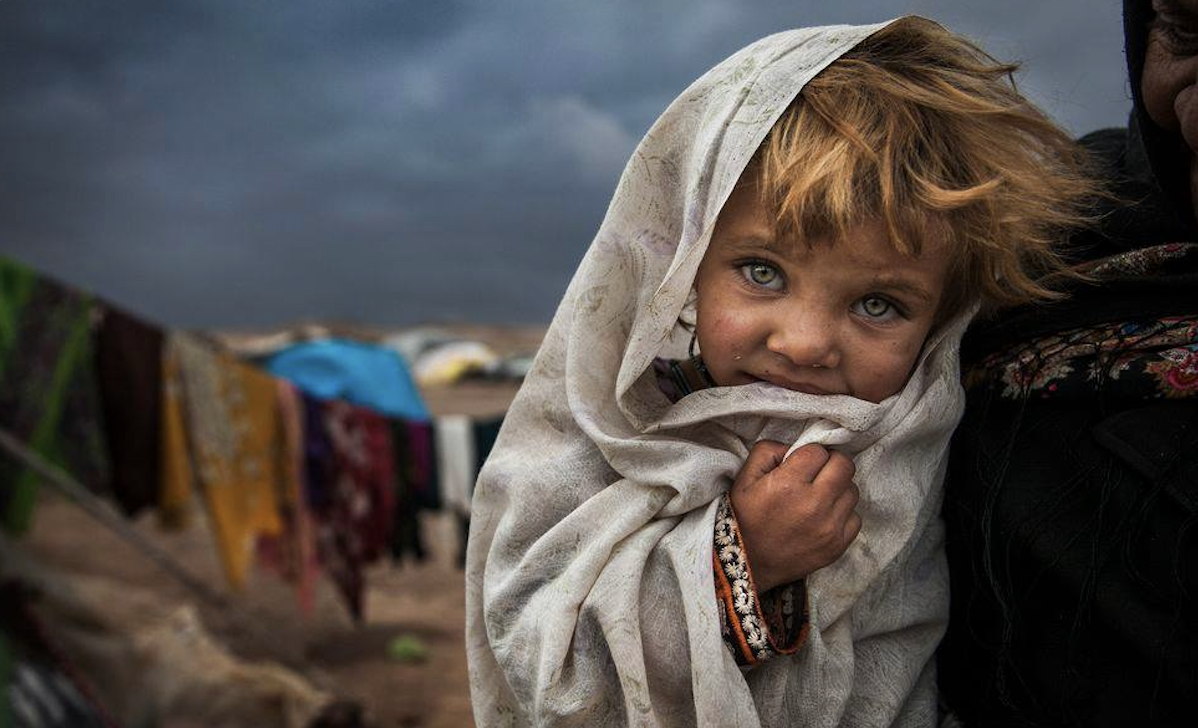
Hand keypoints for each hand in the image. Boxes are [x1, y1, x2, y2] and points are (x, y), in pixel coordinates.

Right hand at [728, 440, 860, 592]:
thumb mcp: (744, 477)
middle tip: (816, 474)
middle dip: (831, 464)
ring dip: (838, 489)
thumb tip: (795, 447)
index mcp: (789, 485)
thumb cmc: (743, 518)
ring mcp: (829, 528)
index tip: (800, 463)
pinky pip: (856, 518)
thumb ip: (769, 451)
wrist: (746, 564)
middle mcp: (814, 505)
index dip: (809, 453)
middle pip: (845, 466)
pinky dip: (843, 514)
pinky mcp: (837, 546)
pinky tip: (824, 517)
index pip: (819, 451)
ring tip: (819, 497)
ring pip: (853, 490)